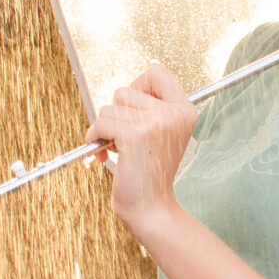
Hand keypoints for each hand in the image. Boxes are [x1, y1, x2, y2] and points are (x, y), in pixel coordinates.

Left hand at [90, 63, 196, 236]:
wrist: (152, 209)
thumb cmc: (150, 173)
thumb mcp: (160, 134)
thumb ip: (150, 108)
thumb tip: (124, 90)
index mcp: (184, 110)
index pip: (155, 70)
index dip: (137, 86)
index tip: (134, 111)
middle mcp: (173, 113)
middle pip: (126, 89)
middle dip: (118, 113)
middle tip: (125, 137)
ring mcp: (155, 123)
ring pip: (110, 107)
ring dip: (106, 128)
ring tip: (118, 148)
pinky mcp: (135, 135)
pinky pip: (101, 122)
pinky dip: (94, 137)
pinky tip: (104, 153)